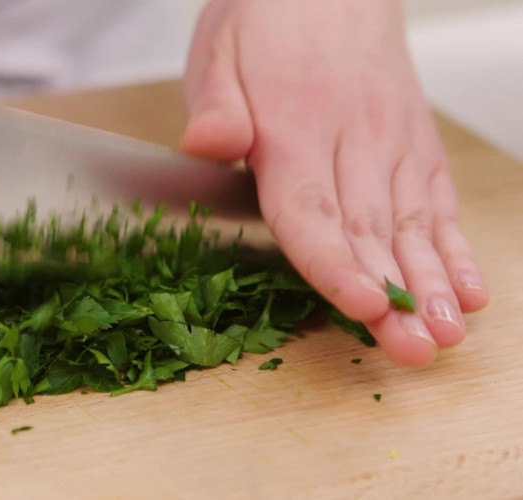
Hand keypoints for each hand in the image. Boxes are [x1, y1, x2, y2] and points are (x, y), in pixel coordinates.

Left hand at [181, 0, 487, 364]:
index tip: (360, 303)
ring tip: (446, 334)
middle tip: (412, 349)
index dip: (334, 262)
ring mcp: (392, 143)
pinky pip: (437, 202)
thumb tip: (208, 143)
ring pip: (412, 224)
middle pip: (370, 230)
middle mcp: (352, 140)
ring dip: (431, 284)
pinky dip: (453, 249)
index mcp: (295, 128)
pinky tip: (468, 289)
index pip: (313, 208)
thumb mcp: (220, 50)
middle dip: (391, 297)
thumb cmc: (268, 22)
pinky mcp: (414, 145)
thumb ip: (216, 105)